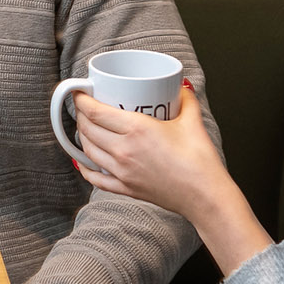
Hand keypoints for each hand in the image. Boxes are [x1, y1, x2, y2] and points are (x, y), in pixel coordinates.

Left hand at [71, 83, 274, 275]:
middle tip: (84, 107)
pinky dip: (85, 167)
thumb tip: (180, 87)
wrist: (205, 196)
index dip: (81, 100)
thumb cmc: (199, 161)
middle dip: (81, 115)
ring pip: (88, 151)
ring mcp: (121, 172)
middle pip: (87, 129)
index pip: (95, 112)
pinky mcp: (125, 188)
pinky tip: (84, 161)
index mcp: (136, 130)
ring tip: (87, 127)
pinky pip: (96, 177)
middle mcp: (123, 150)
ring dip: (82, 137)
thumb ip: (185, 99)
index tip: (79, 92)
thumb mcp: (192, 121)